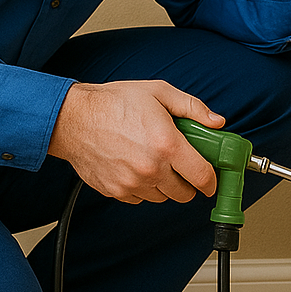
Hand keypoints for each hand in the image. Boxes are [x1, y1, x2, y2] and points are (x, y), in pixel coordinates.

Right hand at [47, 79, 221, 203]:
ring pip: (162, 197)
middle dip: (188, 182)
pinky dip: (143, 187)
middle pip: (184, 194)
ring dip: (165, 185)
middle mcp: (151, 169)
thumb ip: (192, 108)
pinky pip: (140, 198)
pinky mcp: (116, 192)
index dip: (211, 181)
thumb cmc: (114, 102)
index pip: (202, 177)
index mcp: (167, 144)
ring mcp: (133, 183)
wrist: (74, 118)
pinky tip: (136, 166)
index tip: (211, 179)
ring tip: (155, 161)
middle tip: (182, 165)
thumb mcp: (159, 92)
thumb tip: (217, 122)